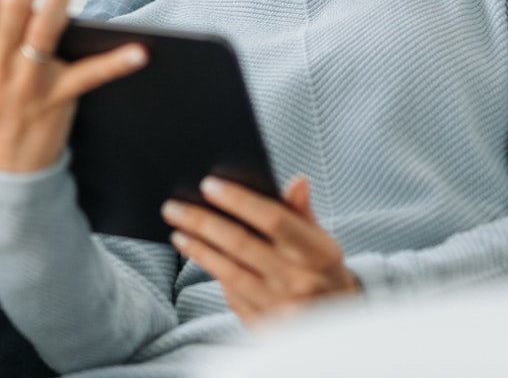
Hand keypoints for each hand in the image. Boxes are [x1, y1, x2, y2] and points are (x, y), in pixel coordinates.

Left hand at [162, 175, 358, 325]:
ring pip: (228, 271)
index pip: (274, 218)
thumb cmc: (322, 270)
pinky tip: (198, 256)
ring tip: (177, 232)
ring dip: (198, 249)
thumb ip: (303, 211)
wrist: (334, 321)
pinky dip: (212, 273)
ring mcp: (278, 307)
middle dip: (203, 223)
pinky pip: (230, 296)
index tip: (208, 185)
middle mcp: (297, 280)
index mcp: (316, 252)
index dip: (240, 200)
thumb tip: (297, 180)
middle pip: (241, 244)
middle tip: (173, 207)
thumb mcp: (321, 239)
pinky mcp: (262, 326)